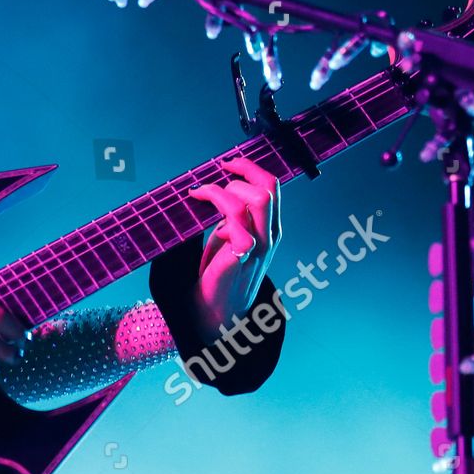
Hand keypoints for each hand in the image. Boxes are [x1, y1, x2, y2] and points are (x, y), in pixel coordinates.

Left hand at [186, 157, 281, 343]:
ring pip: (255, 200)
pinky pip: (237, 226)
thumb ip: (234, 213)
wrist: (217, 310)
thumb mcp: (232, 234)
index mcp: (270, 226)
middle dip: (237, 175)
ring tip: (201, 197)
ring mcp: (258, 247)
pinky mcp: (241, 258)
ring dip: (222, 191)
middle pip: (267, 188)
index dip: (249, 167)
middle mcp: (269, 234)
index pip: (271, 185)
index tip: (226, 164)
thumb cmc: (222, 268)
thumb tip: (220, 183)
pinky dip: (219, 214)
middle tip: (212, 182)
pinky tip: (208, 224)